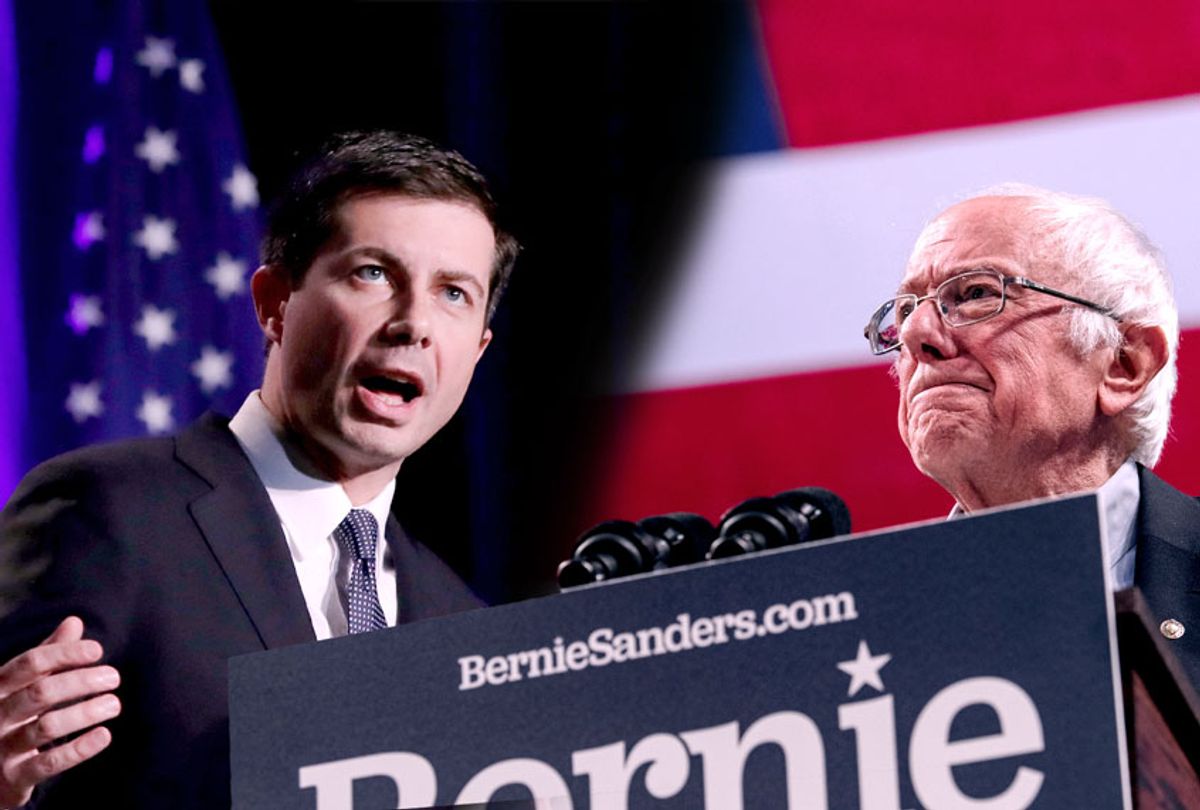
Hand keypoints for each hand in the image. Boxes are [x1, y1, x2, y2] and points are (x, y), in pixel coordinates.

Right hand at [0, 617, 120, 807]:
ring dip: (85, 713)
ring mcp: (1, 748)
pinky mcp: (13, 777)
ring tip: (114, 704)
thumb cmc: (11, 717)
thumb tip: (74, 621)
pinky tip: (104, 735)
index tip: (98, 650)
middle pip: (41, 692)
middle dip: (81, 682)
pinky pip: (48, 763)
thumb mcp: (24, 685)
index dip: (65, 653)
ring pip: (46, 727)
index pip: (30, 662)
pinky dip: (79, 749)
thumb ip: (47, 657)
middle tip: (114, 677)